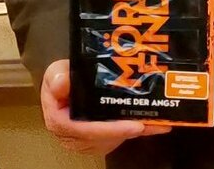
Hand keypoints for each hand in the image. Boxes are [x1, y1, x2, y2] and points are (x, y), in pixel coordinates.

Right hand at [38, 60, 168, 155]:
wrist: (64, 89)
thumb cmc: (60, 81)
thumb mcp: (55, 73)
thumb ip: (58, 76)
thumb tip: (62, 82)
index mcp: (60, 122)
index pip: (85, 130)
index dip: (109, 129)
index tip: (132, 125)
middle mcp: (75, 137)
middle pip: (105, 138)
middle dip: (128, 131)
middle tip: (150, 122)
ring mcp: (89, 140)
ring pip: (115, 138)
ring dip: (136, 132)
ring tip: (158, 122)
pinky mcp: (101, 139)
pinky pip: (121, 136)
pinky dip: (139, 131)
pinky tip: (157, 125)